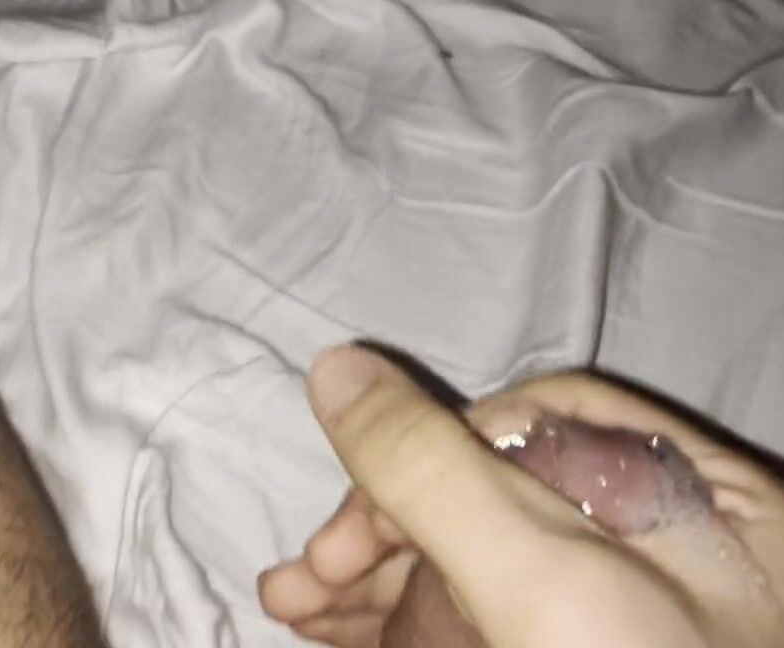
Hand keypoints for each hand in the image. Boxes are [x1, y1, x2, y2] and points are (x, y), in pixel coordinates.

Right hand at [259, 344, 783, 646]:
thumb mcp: (543, 584)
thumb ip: (436, 468)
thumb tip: (335, 366)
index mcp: (700, 494)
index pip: (540, 420)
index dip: (427, 454)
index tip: (355, 532)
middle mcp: (667, 547)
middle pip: (492, 491)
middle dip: (377, 529)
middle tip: (302, 577)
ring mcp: (617, 614)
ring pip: (472, 558)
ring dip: (371, 575)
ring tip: (287, 601)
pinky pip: (472, 614)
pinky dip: (399, 617)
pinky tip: (335, 625)